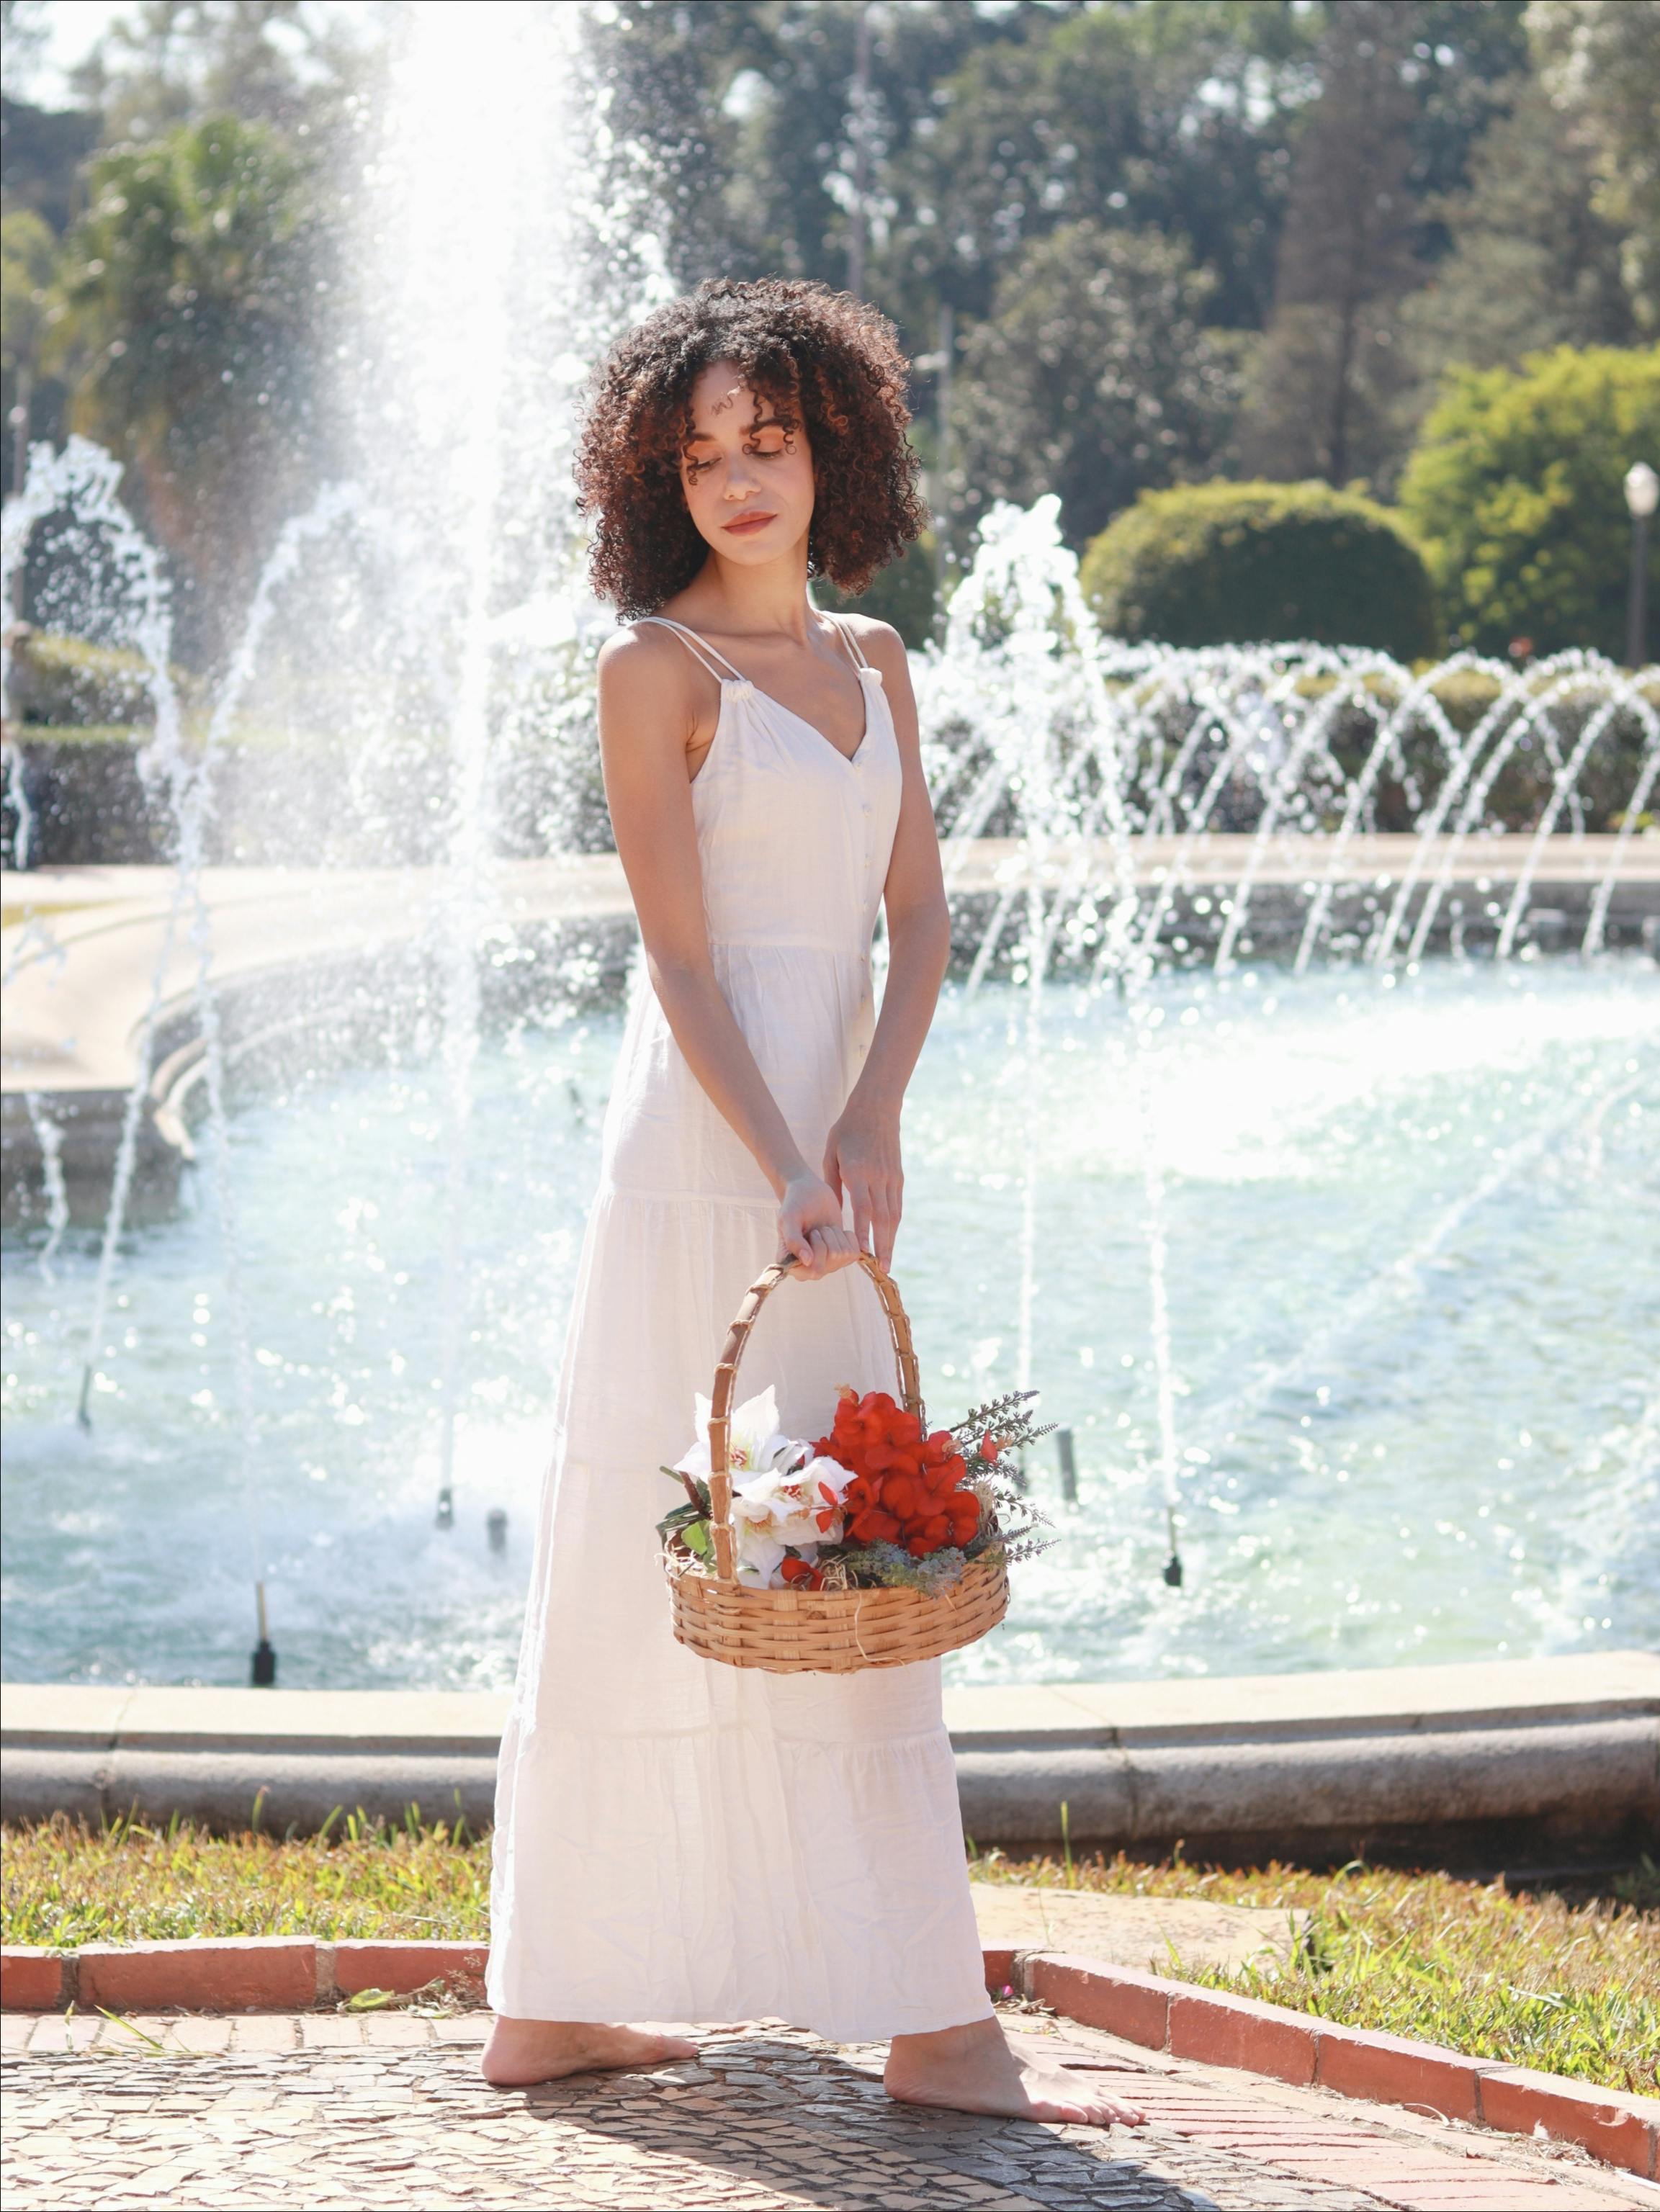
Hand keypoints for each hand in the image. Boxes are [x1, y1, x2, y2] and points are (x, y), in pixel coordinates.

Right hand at [776, 1171, 860, 1279]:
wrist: (810, 1193)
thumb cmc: (795, 1204)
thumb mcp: (789, 1218)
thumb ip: (793, 1240)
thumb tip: (807, 1262)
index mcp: (792, 1265)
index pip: (814, 1271)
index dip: (818, 1249)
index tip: (811, 1233)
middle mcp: (809, 1269)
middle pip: (832, 1260)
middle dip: (827, 1237)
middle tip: (817, 1229)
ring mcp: (827, 1264)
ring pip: (843, 1254)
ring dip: (835, 1234)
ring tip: (823, 1228)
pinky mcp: (842, 1256)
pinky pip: (855, 1252)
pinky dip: (847, 1236)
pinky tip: (835, 1231)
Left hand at [823, 1102, 901, 1271]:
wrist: (876, 1108)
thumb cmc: (847, 1130)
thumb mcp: (831, 1154)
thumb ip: (833, 1184)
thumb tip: (835, 1213)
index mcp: (857, 1171)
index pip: (862, 1208)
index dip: (863, 1232)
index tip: (862, 1254)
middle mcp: (877, 1177)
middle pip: (882, 1218)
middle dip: (882, 1245)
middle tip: (881, 1269)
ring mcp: (891, 1177)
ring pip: (893, 1214)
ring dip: (891, 1239)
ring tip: (887, 1261)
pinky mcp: (898, 1176)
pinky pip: (897, 1204)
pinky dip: (894, 1224)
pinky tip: (891, 1238)